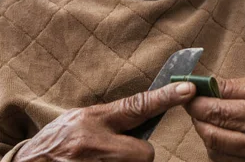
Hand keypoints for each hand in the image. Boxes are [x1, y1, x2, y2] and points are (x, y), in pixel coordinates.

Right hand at [14, 81, 195, 161]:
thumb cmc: (56, 141)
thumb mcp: (82, 120)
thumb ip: (111, 119)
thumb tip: (146, 112)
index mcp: (94, 119)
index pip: (137, 105)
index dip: (165, 97)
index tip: (188, 89)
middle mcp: (93, 142)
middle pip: (144, 153)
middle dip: (136, 156)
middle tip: (113, 154)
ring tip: (97, 160)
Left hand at [185, 74, 244, 161]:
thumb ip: (235, 87)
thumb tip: (205, 85)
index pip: (218, 113)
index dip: (197, 104)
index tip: (187, 94)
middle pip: (213, 135)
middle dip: (198, 120)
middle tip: (194, 105)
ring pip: (217, 151)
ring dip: (207, 134)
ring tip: (209, 117)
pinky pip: (229, 161)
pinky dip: (218, 148)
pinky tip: (222, 132)